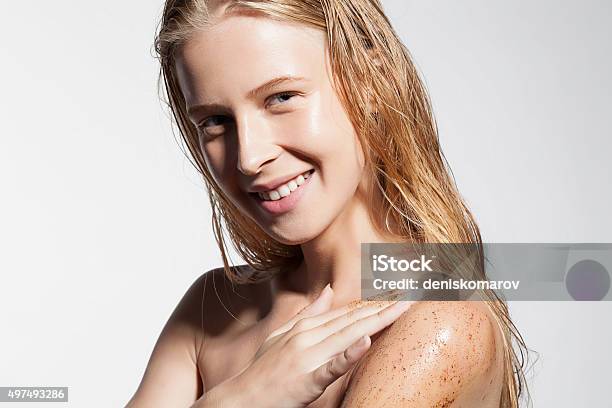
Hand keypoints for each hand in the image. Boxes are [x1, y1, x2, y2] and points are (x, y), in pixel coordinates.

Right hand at [225, 284, 413, 407]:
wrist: (240, 398)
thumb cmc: (263, 370)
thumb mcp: (282, 336)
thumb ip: (308, 314)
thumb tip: (329, 290)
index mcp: (307, 326)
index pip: (349, 309)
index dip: (377, 299)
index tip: (401, 290)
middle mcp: (309, 335)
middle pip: (355, 317)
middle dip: (386, 304)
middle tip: (415, 291)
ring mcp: (308, 355)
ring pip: (350, 333)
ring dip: (379, 319)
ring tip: (404, 306)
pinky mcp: (307, 378)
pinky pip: (331, 365)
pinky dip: (349, 353)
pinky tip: (366, 341)